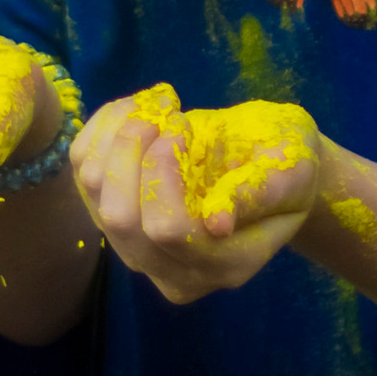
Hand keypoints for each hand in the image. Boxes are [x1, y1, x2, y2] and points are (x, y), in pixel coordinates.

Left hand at [71, 84, 319, 304]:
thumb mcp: (292, 168)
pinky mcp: (113, 219)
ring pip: (95, 190)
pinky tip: (136, 109)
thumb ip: (260, 192)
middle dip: (134, 147)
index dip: (164, 170)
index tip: (184, 127)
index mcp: (227, 264)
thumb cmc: (289, 160)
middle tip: (168, 111)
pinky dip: (102, 127)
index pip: (168, 229)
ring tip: (157, 104)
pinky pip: (84, 170)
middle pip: (120, 217)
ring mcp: (138, 250)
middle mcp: (175, 271)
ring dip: (119, 131)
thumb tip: (218, 223)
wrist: (267, 161)